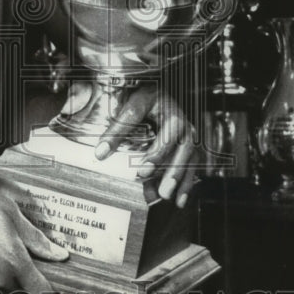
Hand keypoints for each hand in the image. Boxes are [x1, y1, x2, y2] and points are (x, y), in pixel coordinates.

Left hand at [77, 81, 200, 208]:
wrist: (160, 93)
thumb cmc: (146, 101)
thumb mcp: (131, 108)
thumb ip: (117, 131)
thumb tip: (101, 153)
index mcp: (167, 110)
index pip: (166, 134)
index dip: (154, 152)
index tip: (142, 172)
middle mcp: (182, 123)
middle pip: (182, 147)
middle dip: (171, 170)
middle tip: (161, 189)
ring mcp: (189, 136)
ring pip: (189, 158)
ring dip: (180, 179)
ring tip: (167, 196)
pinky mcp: (191, 147)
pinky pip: (193, 166)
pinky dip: (187, 184)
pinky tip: (179, 200)